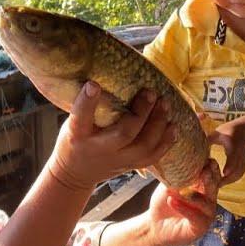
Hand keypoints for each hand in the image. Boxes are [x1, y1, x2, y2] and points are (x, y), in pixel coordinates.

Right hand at [49, 81, 176, 190]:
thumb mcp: (71, 122)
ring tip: (165, 104)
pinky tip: (173, 126)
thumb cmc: (74, 139)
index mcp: (78, 135)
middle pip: (123, 134)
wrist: (74, 173)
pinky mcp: (129, 166)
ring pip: (143, 147)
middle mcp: (98, 149)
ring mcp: (116, 160)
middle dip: (140, 113)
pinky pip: (152, 157)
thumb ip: (87, 106)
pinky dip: (166, 142)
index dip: (87, 102)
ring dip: (158, 125)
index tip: (93, 84)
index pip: (81, 118)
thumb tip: (107, 72)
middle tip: (150, 92)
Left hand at [146, 159, 219, 245]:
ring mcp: (206, 214)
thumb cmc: (165, 201)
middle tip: (205, 171)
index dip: (211, 167)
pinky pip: (195, 216)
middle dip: (210, 178)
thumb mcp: (169, 184)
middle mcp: (208, 199)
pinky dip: (183, 208)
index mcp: (203, 186)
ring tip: (182, 191)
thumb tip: (178, 158)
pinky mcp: (200, 227)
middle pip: (214, 187)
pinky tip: (172, 201)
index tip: (208, 159)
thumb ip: (177, 174)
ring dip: (194, 196)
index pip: (212, 174)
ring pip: (206, 203)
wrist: (156, 224)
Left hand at [209, 122, 244, 186]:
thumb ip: (207, 140)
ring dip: (229, 180)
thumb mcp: (216, 133)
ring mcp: (244, 158)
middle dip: (227, 178)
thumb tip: (194, 147)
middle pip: (237, 168)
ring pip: (239, 173)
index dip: (230, 165)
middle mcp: (241, 153)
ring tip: (217, 185)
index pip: (233, 156)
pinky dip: (232, 179)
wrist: (243, 130)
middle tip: (215, 184)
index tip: (224, 173)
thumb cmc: (226, 131)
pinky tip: (223, 182)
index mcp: (233, 144)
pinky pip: (240, 173)